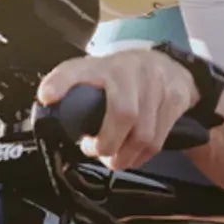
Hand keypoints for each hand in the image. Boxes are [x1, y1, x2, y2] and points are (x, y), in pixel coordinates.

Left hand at [36, 48, 196, 171]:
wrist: (166, 66)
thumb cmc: (121, 78)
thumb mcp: (93, 76)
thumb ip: (72, 93)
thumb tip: (50, 115)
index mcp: (100, 66)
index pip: (76, 69)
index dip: (61, 83)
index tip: (47, 96)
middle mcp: (129, 69)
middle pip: (123, 114)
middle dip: (107, 144)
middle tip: (93, 150)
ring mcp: (156, 83)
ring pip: (143, 135)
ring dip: (123, 156)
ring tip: (112, 157)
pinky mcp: (176, 98)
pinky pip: (157, 141)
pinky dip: (140, 157)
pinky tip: (131, 154)